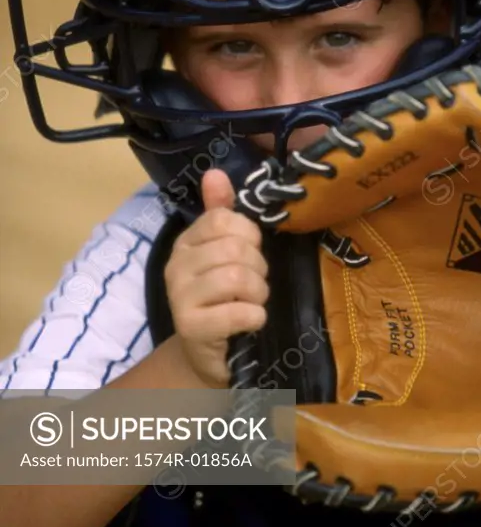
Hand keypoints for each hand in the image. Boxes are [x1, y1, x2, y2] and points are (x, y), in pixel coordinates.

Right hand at [164, 168, 268, 387]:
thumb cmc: (222, 298)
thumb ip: (221, 212)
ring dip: (258, 293)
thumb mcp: (223, 252)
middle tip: (254, 284)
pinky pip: (237, 312)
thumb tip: (215, 172)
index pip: (224, 219)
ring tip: (253, 302)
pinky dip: (254, 316)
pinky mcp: (191, 327)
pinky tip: (250, 321)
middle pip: (234, 249)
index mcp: (186, 242)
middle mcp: (176, 266)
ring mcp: (180, 297)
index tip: (250, 254)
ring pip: (237, 277)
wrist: (208, 354)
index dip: (250, 236)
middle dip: (258, 268)